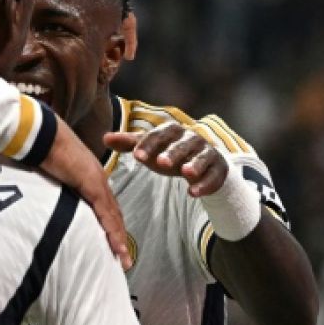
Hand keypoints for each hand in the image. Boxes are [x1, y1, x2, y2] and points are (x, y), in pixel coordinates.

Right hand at [39, 118, 131, 269]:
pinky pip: (105, 214)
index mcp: (90, 176)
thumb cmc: (41, 148)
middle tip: (124, 259)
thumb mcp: (50, 173)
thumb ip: (54, 186)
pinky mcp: (92, 185)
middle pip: (113, 214)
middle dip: (119, 237)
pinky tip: (117, 248)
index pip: (104, 206)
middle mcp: (98, 179)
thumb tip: (44, 199)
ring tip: (124, 261)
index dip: (110, 225)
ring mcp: (97, 182)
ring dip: (119, 241)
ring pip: (113, 217)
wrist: (42, 133)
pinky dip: (112, 233)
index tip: (114, 243)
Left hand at [103, 123, 227, 197]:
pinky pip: (213, 175)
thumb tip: (105, 137)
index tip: (136, 157)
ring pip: (202, 157)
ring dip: (194, 165)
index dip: (148, 144)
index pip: (160, 134)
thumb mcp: (150, 149)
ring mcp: (207, 153)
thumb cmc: (170, 154)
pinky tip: (193, 193)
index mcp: (173, 131)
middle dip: (172, 152)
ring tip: (185, 173)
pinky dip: (205, 184)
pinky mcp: (218, 169)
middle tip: (160, 163)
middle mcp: (192, 139)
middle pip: (182, 144)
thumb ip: (130, 144)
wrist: (200, 166)